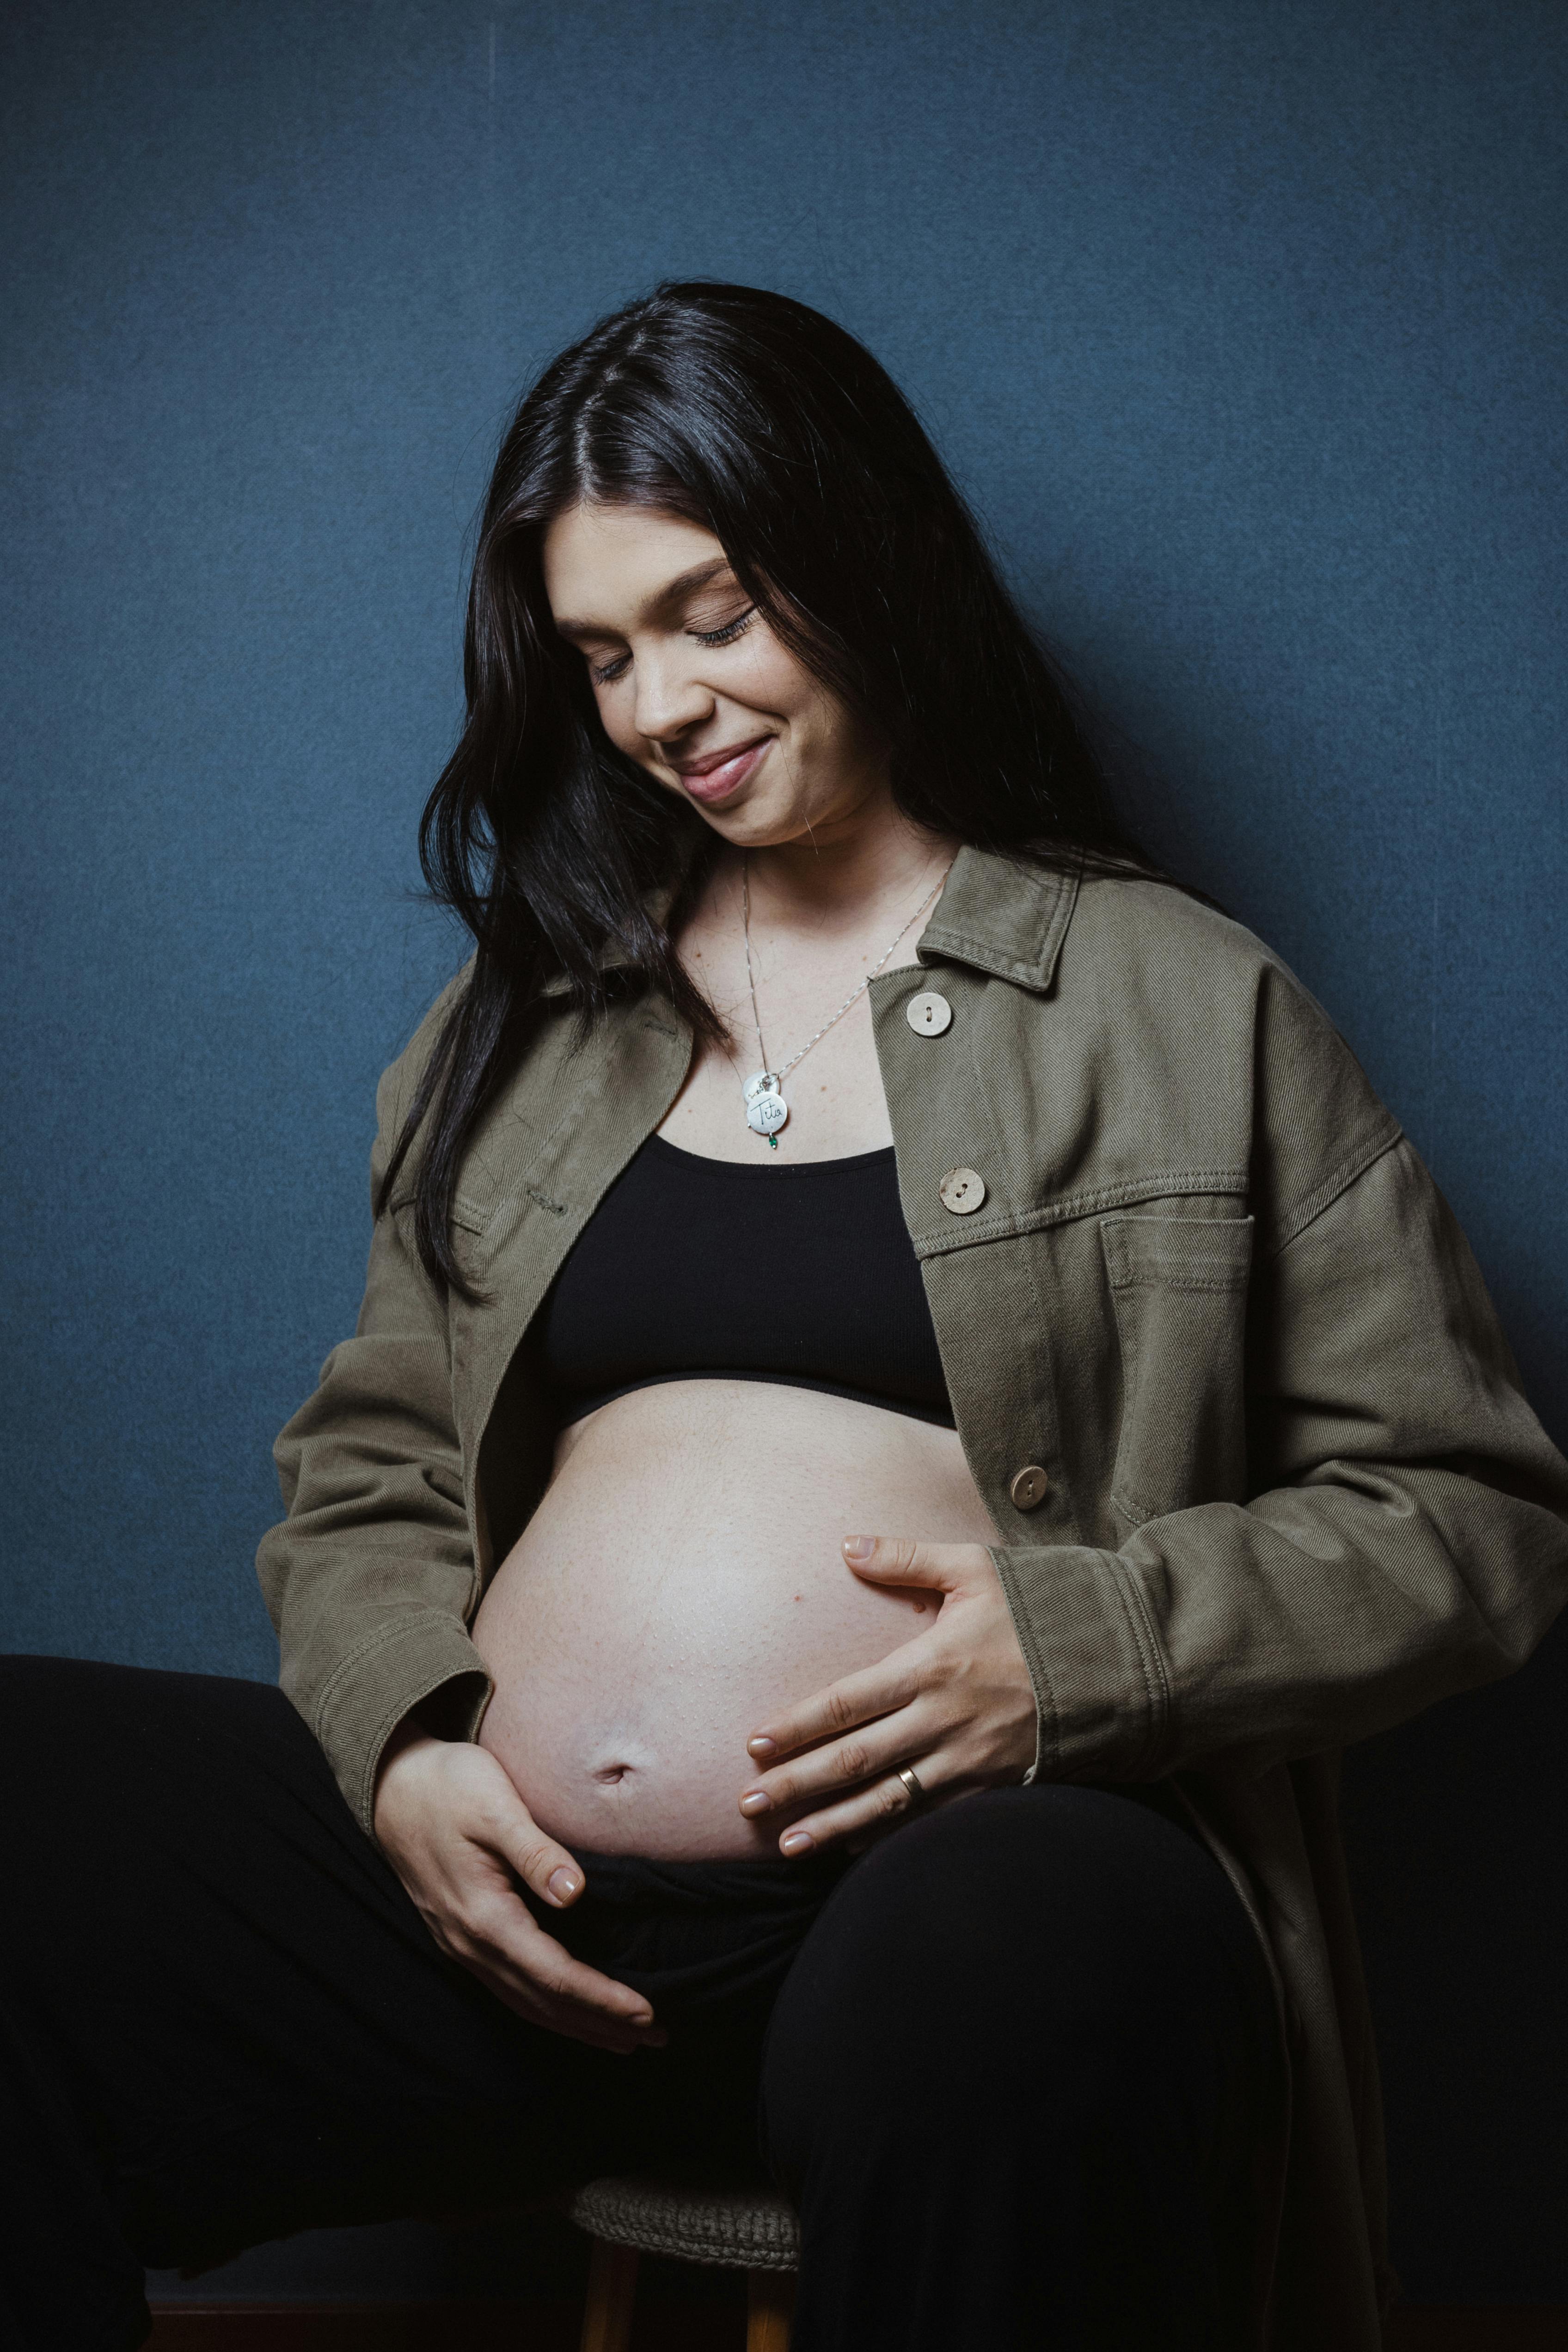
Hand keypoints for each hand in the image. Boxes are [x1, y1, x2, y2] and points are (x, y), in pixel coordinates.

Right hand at [373, 1724, 666, 2053]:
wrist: (393, 1785)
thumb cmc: (448, 1786)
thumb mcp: (495, 1805)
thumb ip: (535, 1851)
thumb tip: (575, 1892)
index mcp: (485, 1916)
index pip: (554, 1976)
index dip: (602, 1999)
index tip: (647, 2012)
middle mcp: (471, 1943)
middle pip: (544, 2002)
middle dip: (601, 2024)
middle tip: (656, 2038)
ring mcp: (462, 1945)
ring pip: (526, 2004)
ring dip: (577, 2025)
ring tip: (624, 2039)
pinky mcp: (462, 1937)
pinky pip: (510, 1989)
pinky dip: (547, 2009)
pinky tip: (570, 2012)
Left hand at [737, 1538, 1037, 1855]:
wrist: (1118, 1660)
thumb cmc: (1043, 1609)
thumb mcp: (976, 1569)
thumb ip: (908, 1558)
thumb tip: (848, 1545)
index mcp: (932, 1665)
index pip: (847, 1703)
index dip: (797, 1727)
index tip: (753, 1745)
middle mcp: (943, 1719)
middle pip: (855, 1760)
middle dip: (797, 1785)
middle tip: (746, 1804)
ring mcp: (969, 1759)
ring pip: (888, 1800)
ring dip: (833, 1824)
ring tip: (786, 1845)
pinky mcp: (993, 1783)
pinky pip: (930, 1817)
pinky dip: (888, 1834)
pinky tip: (853, 1846)